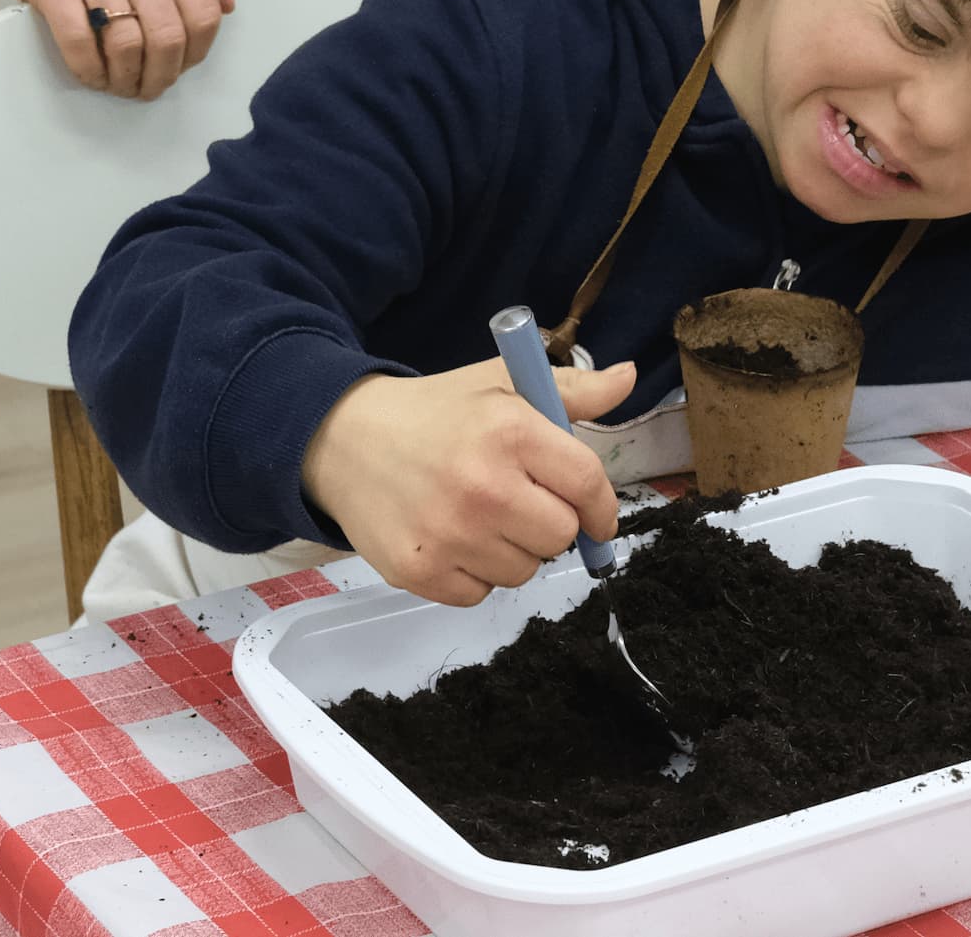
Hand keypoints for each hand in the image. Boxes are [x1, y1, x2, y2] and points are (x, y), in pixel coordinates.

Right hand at [0, 0, 238, 98]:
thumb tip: (228, 4)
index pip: (203, 14)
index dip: (197, 53)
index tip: (182, 64)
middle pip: (167, 37)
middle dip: (163, 74)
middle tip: (153, 85)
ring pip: (127, 45)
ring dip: (129, 79)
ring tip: (125, 85)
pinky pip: (79, 42)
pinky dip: (91, 70)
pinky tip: (96, 76)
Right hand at [301, 359, 636, 605]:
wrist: (342, 440)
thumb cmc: (435, 414)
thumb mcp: (501, 385)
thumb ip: (572, 389)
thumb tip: (628, 376)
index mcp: (509, 430)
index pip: (587, 484)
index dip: (603, 508)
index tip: (597, 516)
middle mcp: (482, 485)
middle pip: (562, 536)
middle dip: (552, 524)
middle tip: (521, 504)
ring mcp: (449, 534)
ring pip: (523, 571)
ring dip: (513, 551)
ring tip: (480, 517)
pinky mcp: (420, 571)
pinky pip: (480, 594)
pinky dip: (473, 574)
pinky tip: (452, 538)